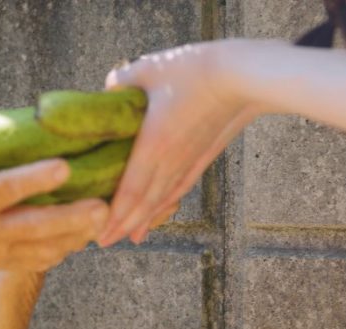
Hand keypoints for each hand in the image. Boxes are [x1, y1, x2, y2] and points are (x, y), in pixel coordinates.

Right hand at [0, 123, 108, 292]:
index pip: (3, 192)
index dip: (33, 180)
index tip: (63, 166)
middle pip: (36, 226)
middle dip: (72, 218)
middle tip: (104, 206)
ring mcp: (3, 252)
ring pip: (47, 247)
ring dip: (80, 234)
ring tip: (110, 216)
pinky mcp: (11, 262)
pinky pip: (44, 259)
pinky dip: (70, 247)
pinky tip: (92, 231)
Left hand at [98, 41, 263, 245]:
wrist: (246, 76)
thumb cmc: (197, 69)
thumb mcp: (151, 68)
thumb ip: (124, 79)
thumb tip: (108, 86)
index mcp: (154, 145)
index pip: (130, 190)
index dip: (114, 216)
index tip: (99, 234)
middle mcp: (171, 160)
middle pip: (144, 202)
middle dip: (122, 225)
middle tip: (102, 243)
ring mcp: (189, 159)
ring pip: (163, 197)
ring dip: (146, 219)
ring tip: (132, 237)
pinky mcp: (204, 154)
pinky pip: (182, 184)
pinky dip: (169, 201)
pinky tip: (164, 208)